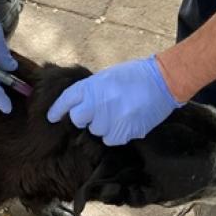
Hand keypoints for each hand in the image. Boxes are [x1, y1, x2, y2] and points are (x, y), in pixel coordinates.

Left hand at [47, 56, 182, 145]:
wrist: (163, 80)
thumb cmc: (135, 76)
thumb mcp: (107, 77)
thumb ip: (91, 91)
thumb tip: (78, 107)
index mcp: (92, 85)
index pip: (67, 100)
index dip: (58, 110)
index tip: (52, 117)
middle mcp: (99, 102)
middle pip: (79, 119)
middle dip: (84, 118)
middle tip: (97, 112)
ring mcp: (112, 118)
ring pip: (96, 131)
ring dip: (104, 125)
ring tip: (119, 112)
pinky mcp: (125, 130)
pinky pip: (111, 139)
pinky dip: (116, 133)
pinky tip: (126, 121)